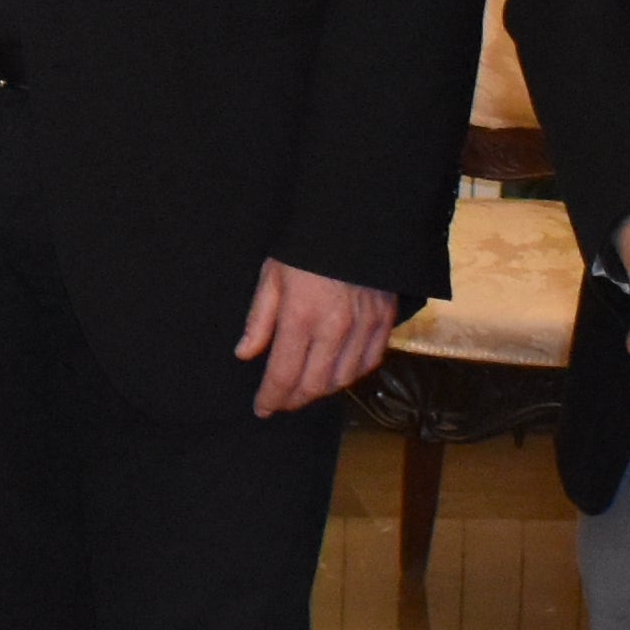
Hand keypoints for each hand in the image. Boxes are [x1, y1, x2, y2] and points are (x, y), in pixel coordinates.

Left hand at [234, 257, 399, 415]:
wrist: (353, 220)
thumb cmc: (305, 248)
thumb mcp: (272, 276)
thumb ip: (259, 319)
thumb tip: (245, 354)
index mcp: (301, 316)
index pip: (284, 374)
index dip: (271, 398)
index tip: (262, 408)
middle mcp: (335, 328)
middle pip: (314, 385)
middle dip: (294, 399)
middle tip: (281, 402)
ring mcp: (363, 326)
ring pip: (343, 379)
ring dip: (322, 390)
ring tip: (305, 388)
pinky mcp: (384, 320)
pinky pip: (370, 362)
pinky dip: (352, 374)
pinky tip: (337, 372)